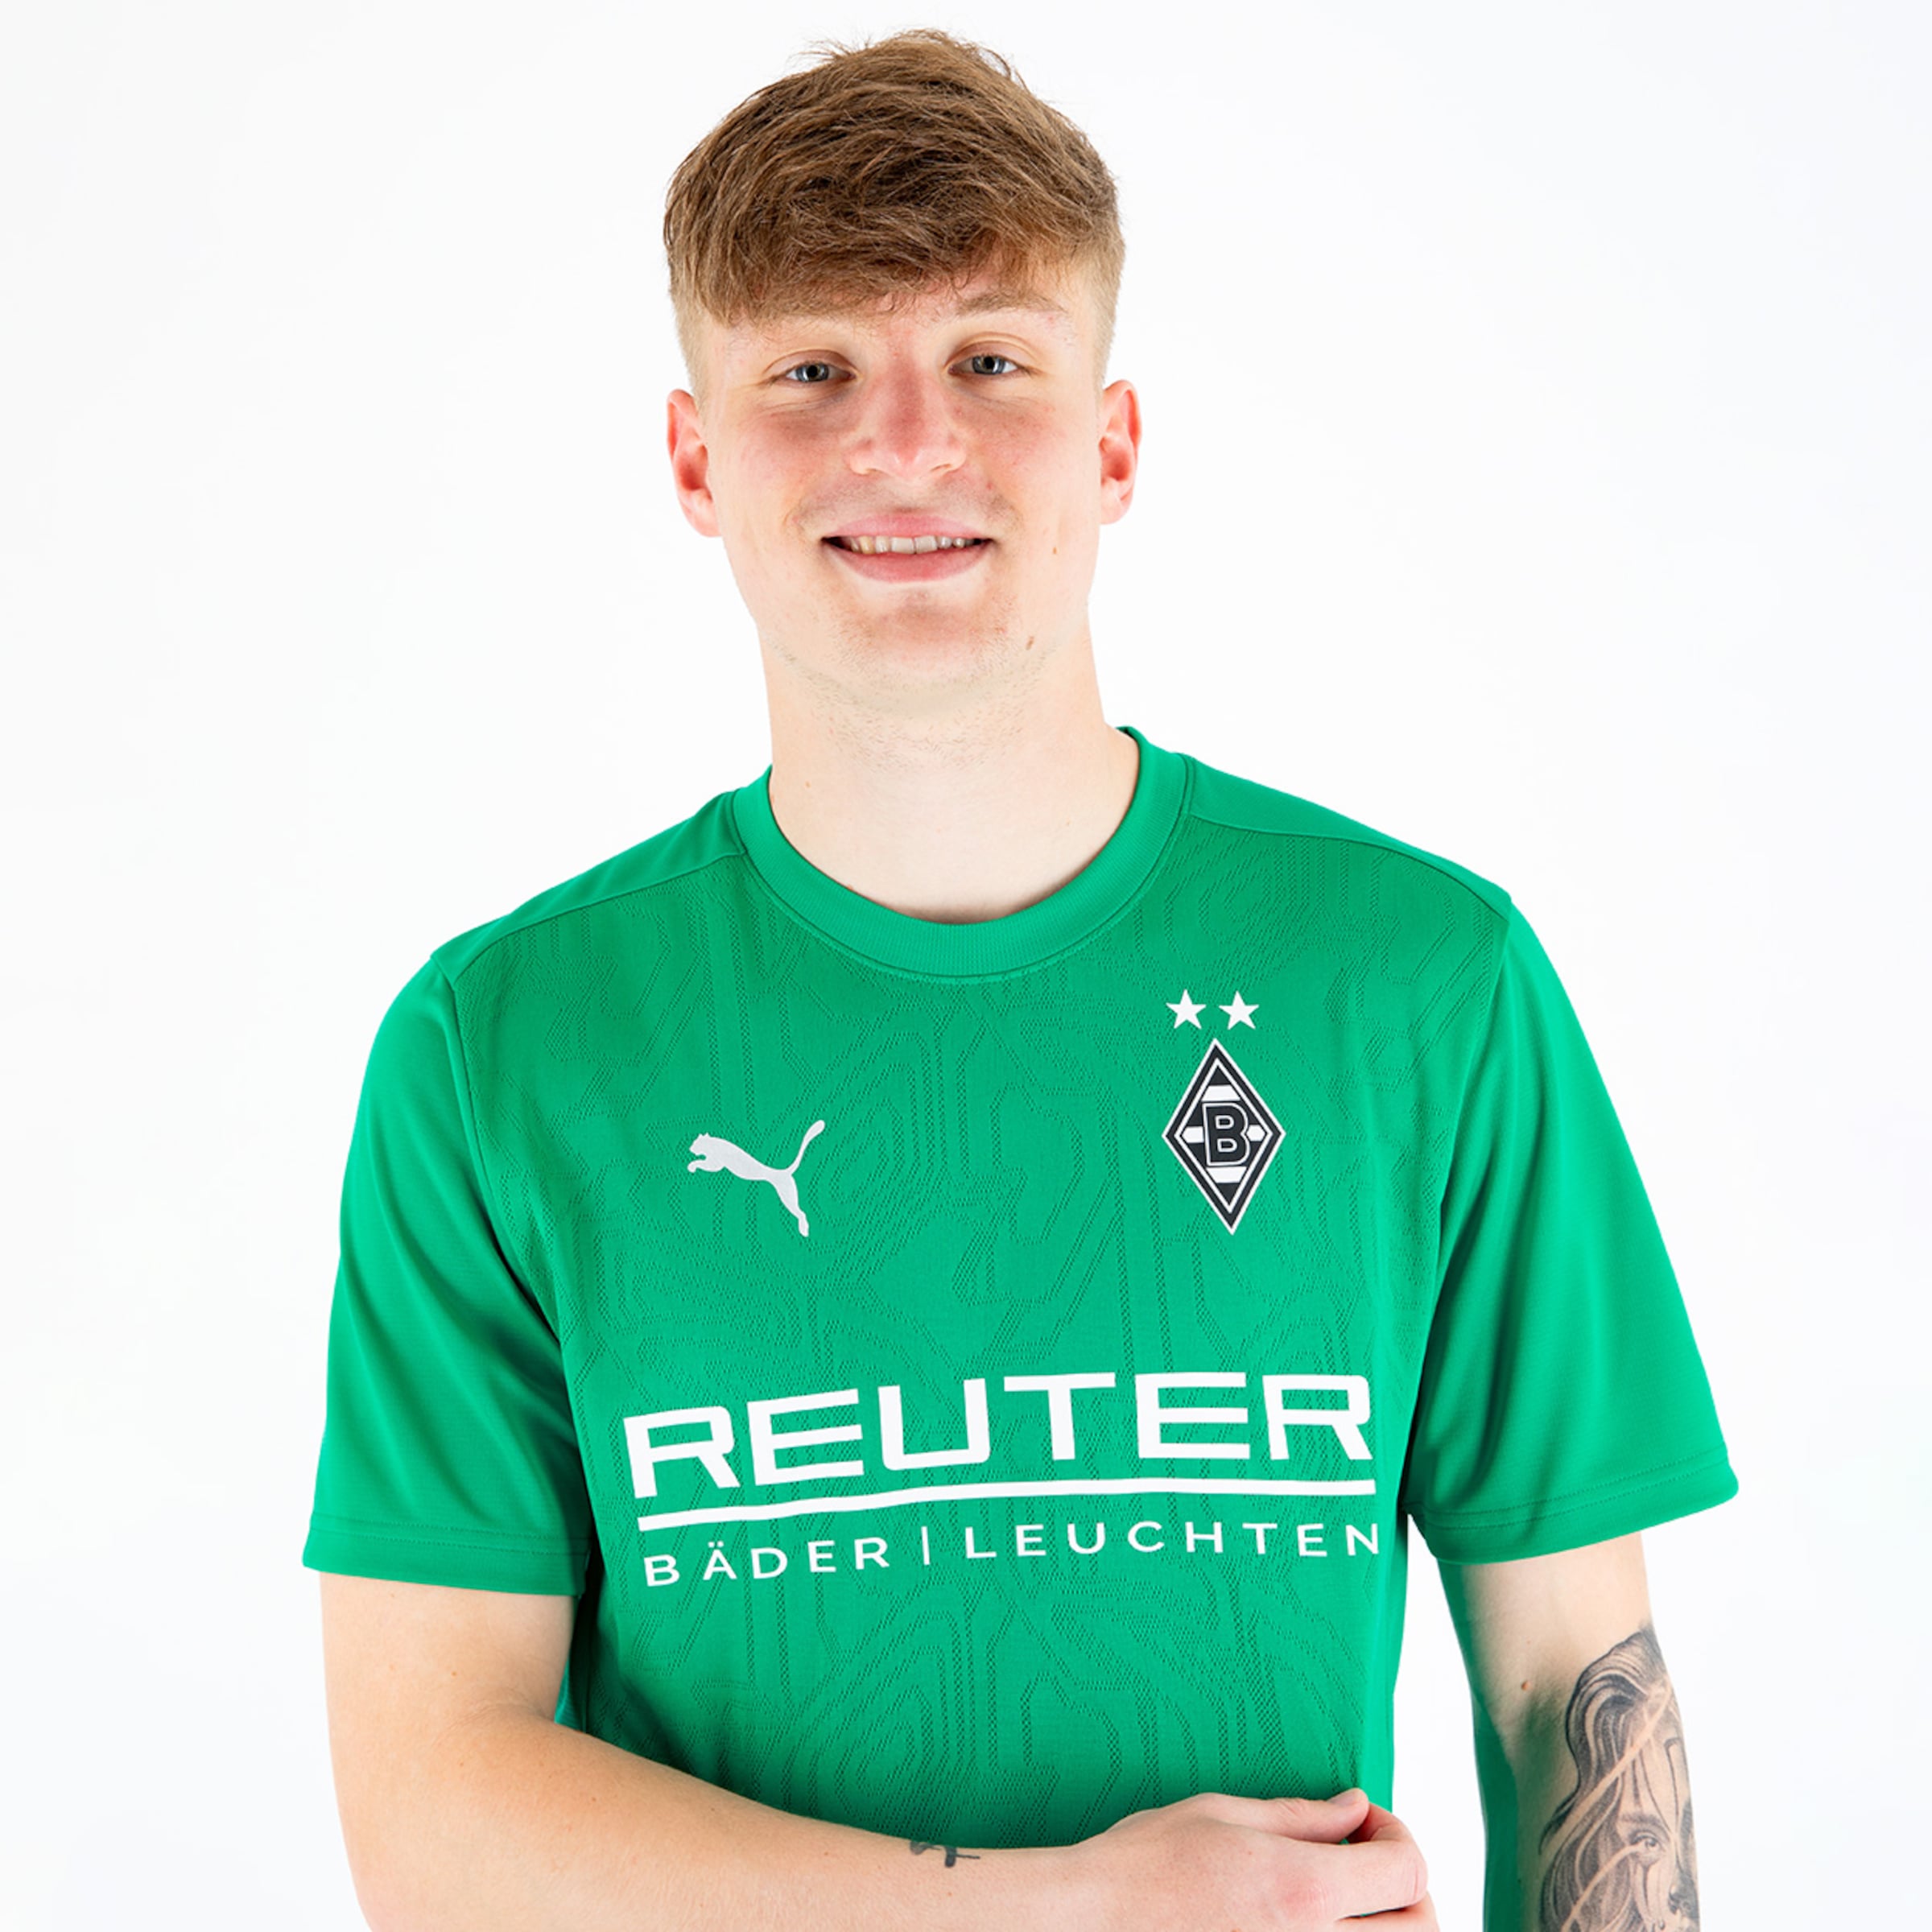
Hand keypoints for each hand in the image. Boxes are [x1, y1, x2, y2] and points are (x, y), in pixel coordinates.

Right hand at [1056, 1787, 1436, 1928]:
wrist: (1091, 1924)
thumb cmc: (1146, 1862)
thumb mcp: (1223, 1816)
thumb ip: (1302, 1818)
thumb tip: (1355, 1809)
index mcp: (1302, 1891)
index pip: (1408, 1871)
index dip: (1397, 1833)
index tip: (1361, 1820)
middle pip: (1422, 1927)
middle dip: (1407, 1885)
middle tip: (1365, 1858)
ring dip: (1386, 1923)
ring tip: (1342, 1894)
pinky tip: (1308, 1922)